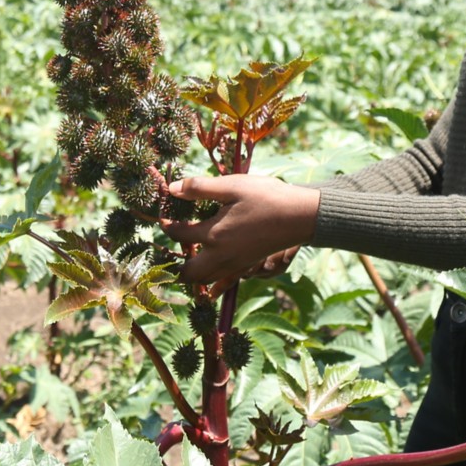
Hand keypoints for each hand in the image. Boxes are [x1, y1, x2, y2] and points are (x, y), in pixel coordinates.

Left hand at [159, 175, 320, 284]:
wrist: (301, 216)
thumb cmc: (267, 197)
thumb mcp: (232, 185)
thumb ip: (199, 188)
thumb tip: (171, 189)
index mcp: (214, 234)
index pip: (178, 235)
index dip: (167, 225)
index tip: (164, 217)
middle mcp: (222, 255)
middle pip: (189, 273)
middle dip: (176, 264)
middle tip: (174, 249)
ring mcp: (236, 264)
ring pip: (206, 280)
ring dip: (194, 272)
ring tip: (191, 255)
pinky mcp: (248, 265)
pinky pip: (224, 279)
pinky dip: (213, 275)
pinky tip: (214, 259)